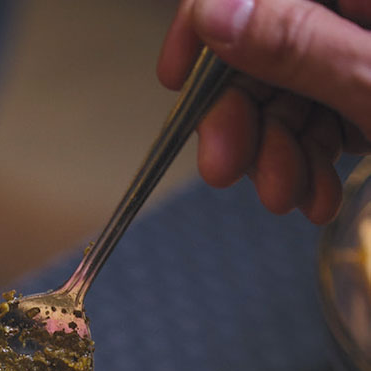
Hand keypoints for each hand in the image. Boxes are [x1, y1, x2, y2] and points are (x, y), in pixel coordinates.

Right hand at [158, 0, 370, 222]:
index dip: (206, 25)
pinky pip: (319, 120)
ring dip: (275, 155)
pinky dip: (309, 163)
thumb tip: (213, 13)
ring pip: (287, 95)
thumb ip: (296, 42)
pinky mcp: (366, 96)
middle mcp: (351, 12)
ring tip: (287, 195)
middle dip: (243, 117)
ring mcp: (358, 54)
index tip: (175, 78)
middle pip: (265, 48)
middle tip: (224, 166)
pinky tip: (315, 196)